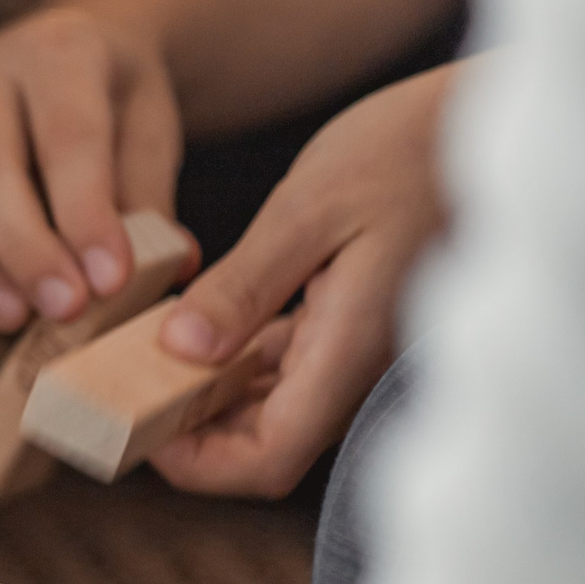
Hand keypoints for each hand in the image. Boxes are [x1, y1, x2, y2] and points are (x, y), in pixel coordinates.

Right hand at [0, 8, 186, 363]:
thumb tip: (170, 267)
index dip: (85, 211)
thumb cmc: (114, 103)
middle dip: (22, 248)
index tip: (112, 280)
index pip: (65, 135)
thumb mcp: (151, 127)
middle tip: (66, 310)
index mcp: (54, 52)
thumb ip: (151, 194)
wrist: (64, 63)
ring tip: (12, 326)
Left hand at [147, 64, 454, 497]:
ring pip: (266, 405)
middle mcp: (350, 366)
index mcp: (345, 351)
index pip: (265, 461)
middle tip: (110, 384)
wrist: (474, 120)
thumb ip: (245, 285)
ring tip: (131, 350)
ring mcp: (351, 347)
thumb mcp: (309, 209)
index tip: (131, 421)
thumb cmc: (407, 150)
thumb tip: (179, 351)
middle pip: (259, 444)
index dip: (194, 463)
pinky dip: (230, 354)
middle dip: (184, 429)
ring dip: (201, 390)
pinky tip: (188, 319)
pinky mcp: (347, 319)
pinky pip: (281, 361)